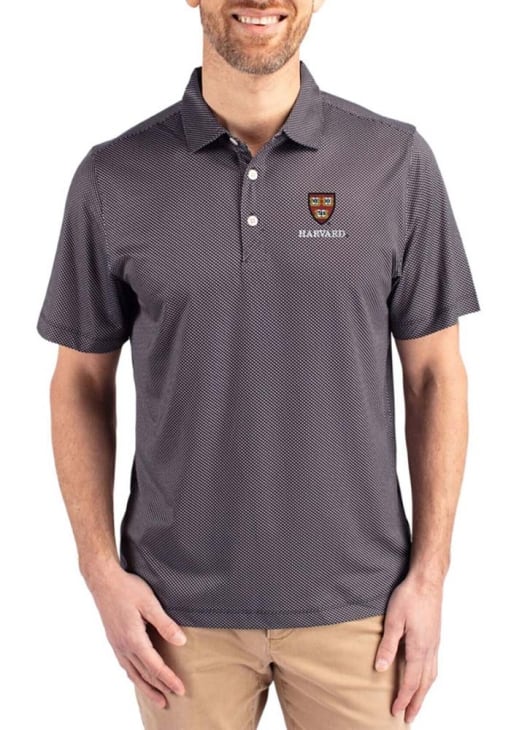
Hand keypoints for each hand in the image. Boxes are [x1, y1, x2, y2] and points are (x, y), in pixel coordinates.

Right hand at [86, 561, 187, 708]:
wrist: (103, 581)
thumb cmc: (128, 588)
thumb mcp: (150, 603)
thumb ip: (165, 624)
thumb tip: (181, 642)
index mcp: (134, 640)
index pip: (155, 666)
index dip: (169, 679)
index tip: (181, 690)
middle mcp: (124, 647)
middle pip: (143, 674)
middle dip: (158, 689)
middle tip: (170, 701)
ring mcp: (117, 644)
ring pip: (132, 673)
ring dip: (145, 687)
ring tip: (156, 698)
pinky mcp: (113, 640)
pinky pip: (125, 665)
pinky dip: (134, 675)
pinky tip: (137, 677)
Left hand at [373, 574, 442, 723]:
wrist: (427, 581)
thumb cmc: (409, 597)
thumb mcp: (393, 620)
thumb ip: (388, 646)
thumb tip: (380, 668)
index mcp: (419, 648)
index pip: (411, 681)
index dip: (403, 698)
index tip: (396, 712)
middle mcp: (430, 649)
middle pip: (424, 684)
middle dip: (416, 702)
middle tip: (408, 717)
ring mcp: (434, 643)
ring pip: (431, 675)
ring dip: (424, 692)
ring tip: (416, 703)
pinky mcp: (435, 637)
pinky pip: (434, 665)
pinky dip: (428, 678)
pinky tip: (423, 677)